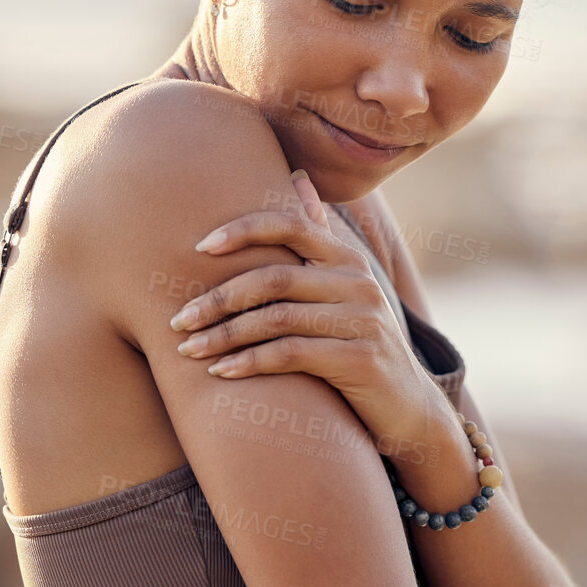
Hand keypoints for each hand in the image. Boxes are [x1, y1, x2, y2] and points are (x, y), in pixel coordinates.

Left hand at [171, 169, 453, 464]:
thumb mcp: (344, 289)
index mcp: (348, 259)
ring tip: (189, 350)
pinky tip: (221, 372)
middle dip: (218, 299)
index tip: (200, 247)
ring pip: (277, 318)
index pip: (291, 225)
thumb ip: (320, 240)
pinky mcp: (361, 360)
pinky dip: (249, 362)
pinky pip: (291, 354)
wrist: (407, 407)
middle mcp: (359, 282)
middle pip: (274, 278)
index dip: (243, 230)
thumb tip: (298, 179)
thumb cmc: (357, 343)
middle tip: (178, 320)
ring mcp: (363, 320)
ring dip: (224, 336)